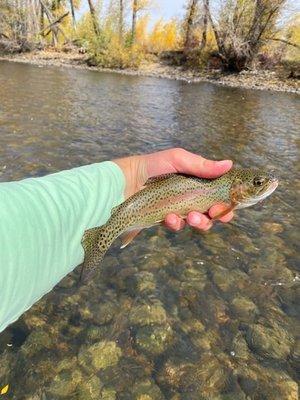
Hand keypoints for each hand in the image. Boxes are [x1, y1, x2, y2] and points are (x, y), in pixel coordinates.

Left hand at [114, 148, 233, 231]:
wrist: (124, 181)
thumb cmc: (151, 167)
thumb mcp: (177, 160)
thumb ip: (201, 165)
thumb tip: (229, 164)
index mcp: (195, 181)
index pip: (216, 194)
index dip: (225, 203)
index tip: (227, 206)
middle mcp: (189, 196)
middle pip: (210, 212)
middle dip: (214, 215)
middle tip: (213, 213)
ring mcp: (177, 209)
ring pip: (196, 222)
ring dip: (199, 221)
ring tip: (191, 216)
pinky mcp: (164, 220)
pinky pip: (177, 226)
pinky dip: (176, 224)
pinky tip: (170, 218)